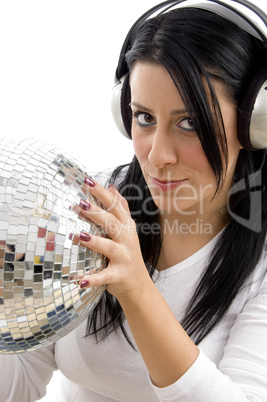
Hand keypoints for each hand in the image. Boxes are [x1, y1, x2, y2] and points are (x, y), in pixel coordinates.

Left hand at [75, 178, 149, 300]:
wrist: (139, 284)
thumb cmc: (128, 254)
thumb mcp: (128, 229)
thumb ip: (120, 208)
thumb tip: (112, 187)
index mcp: (126, 227)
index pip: (114, 205)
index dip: (101, 193)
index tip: (86, 181)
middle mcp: (127, 240)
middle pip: (112, 223)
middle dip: (96, 213)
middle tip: (79, 203)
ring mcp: (124, 257)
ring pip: (109, 247)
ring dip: (94, 242)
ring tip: (79, 236)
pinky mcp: (118, 275)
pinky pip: (105, 276)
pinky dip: (93, 279)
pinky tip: (80, 280)